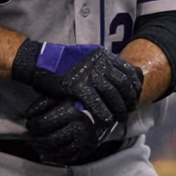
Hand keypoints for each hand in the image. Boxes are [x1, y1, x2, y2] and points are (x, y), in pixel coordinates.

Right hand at [12, 42, 143, 126]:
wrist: (40, 61)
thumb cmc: (64, 63)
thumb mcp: (88, 58)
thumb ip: (102, 65)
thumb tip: (117, 77)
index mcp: (103, 55)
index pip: (127, 70)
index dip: (135, 85)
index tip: (136, 96)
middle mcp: (99, 62)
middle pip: (122, 83)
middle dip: (129, 99)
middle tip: (130, 110)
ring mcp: (88, 73)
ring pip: (111, 93)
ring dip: (118, 108)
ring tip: (120, 118)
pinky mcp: (76, 84)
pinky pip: (94, 101)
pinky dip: (102, 112)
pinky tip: (107, 120)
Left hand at [23, 95, 116, 163]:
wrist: (105, 106)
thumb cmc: (79, 99)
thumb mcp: (63, 94)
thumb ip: (44, 102)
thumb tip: (27, 115)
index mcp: (72, 110)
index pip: (42, 124)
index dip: (32, 125)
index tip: (31, 123)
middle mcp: (80, 125)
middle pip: (48, 140)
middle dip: (36, 140)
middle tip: (32, 138)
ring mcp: (85, 138)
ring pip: (57, 150)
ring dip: (44, 150)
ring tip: (39, 145)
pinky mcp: (89, 147)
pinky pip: (68, 157)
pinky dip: (56, 157)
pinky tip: (49, 152)